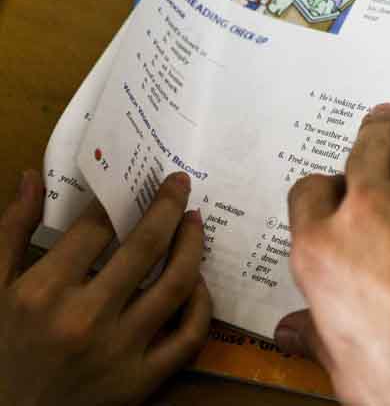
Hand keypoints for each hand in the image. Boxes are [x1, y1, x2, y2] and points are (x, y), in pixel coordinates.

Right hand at [0, 171, 210, 405]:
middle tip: (180, 183)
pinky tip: (197, 280)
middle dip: (168, 206)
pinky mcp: (142, 380)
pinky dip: (202, 303)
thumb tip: (33, 177)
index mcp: (43, 292)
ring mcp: (119, 351)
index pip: (97, 227)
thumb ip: (12, 231)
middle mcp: (85, 318)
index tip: (137, 178)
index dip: (119, 196)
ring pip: (176, 284)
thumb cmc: (0, 350)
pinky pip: (189, 335)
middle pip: (145, 247)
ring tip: (195, 221)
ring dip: (193, 245)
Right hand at [276, 96, 389, 405]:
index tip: (339, 185)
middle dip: (375, 130)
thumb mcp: (349, 368)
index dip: (326, 186)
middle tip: (384, 119)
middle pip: (366, 148)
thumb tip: (291, 332)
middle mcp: (369, 209)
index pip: (310, 192)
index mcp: (325, 250)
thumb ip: (320, 337)